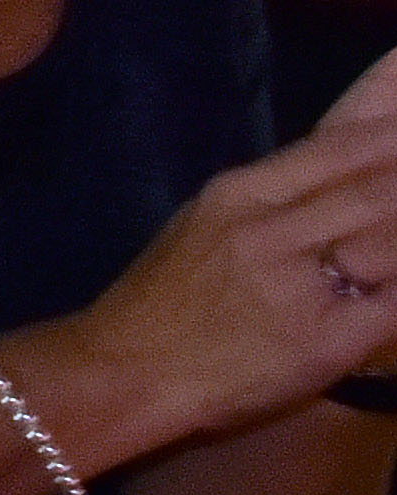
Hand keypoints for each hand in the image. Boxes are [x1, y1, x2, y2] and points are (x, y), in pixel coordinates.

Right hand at [58, 58, 396, 449]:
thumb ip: (280, 193)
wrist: (125, 370)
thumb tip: (351, 156)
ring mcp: (296, 286)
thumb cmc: (167, 296)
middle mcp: (270, 230)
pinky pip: (395, 303)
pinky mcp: (322, 341)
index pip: (340, 144)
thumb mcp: (208, 223)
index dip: (393, 124)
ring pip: (389, 236)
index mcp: (240, 193)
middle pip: (377, 185)